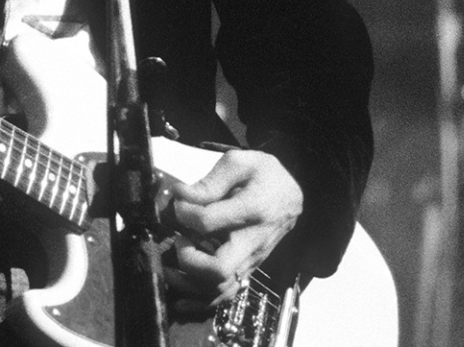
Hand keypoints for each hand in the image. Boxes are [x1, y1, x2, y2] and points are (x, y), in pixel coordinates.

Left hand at [165, 149, 302, 309]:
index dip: (184, 213)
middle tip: (179, 240)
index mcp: (253, 209)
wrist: (291, 194)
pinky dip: (201, 301)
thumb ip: (211, 181)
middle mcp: (254, 241)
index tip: (178, 204)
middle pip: (219, 269)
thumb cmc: (265, 175)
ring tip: (171, 268)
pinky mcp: (249, 268)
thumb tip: (182, 195)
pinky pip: (227, 294)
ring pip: (221, 289)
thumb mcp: (241, 162)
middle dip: (189, 260)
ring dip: (190, 284)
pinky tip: (181, 298)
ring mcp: (253, 259)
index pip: (208, 221)